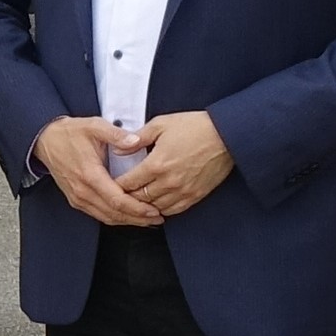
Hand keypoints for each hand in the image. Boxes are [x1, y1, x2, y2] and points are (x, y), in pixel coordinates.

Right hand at [34, 117, 162, 226]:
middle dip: (138, 218)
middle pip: (114, 213)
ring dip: (128, 221)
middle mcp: (82, 190)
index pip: (117, 200)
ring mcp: (77, 197)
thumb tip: (136, 140)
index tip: (154, 210)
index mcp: (89, 174)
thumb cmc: (68, 133)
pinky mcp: (75, 199)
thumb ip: (116, 134)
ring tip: (147, 219)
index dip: (138, 209)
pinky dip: (115, 217)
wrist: (45, 139)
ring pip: (106, 217)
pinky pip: (98, 214)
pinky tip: (127, 215)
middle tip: (157, 218)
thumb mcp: (93, 126)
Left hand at [114, 111, 233, 216]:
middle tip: (119, 193)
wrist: (225, 135)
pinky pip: (174, 210)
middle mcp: (168, 182)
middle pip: (140, 199)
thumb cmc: (193, 127)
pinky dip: (162, 209)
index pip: (128, 183)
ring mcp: (183, 191)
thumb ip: (137, 139)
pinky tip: (156, 204)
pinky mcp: (196, 196)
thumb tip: (118, 150)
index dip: (116, 185)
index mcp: (156, 164)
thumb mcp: (160, 125)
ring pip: (155, 207)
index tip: (110, 183)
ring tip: (136, 200)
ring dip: (144, 205)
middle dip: (127, 197)